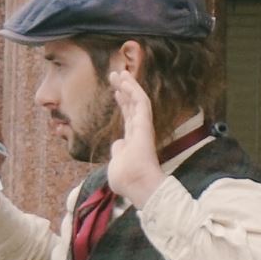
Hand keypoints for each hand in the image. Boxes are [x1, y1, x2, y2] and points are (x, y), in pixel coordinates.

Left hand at [102, 64, 161, 204]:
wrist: (137, 187)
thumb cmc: (126, 181)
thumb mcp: (116, 165)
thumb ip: (118, 152)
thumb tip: (117, 143)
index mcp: (132, 141)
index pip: (127, 117)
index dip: (122, 102)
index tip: (115, 90)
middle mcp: (139, 132)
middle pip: (131, 106)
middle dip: (123, 89)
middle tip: (116, 74)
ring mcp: (143, 128)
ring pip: (137, 101)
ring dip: (128, 86)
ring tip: (119, 72)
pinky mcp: (145, 125)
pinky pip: (141, 103)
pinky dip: (134, 90)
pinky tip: (126, 80)